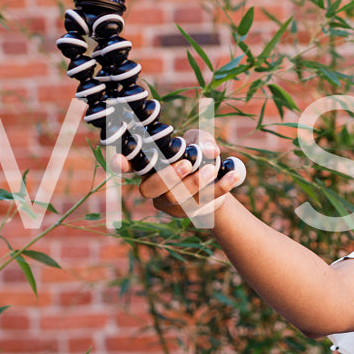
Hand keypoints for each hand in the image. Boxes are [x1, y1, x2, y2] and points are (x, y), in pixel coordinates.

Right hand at [116, 129, 245, 224]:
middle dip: (168, 176)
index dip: (121, 164)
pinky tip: (234, 175)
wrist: (216, 180)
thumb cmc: (197, 155)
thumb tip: (209, 150)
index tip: (118, 160)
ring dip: (196, 183)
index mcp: (148, 166)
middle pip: (150, 189)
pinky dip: (221, 187)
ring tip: (213, 168)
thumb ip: (201, 140)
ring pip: (177, 198)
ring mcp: (169, 204)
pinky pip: (203, 203)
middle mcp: (153, 188)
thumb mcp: (198, 140)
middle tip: (187, 163)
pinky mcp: (189, 213)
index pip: (129, 166)